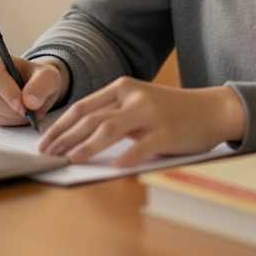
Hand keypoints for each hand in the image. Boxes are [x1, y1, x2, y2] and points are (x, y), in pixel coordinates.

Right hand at [0, 54, 68, 125]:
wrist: (34, 86)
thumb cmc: (38, 77)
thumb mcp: (48, 77)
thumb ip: (41, 85)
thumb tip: (29, 102)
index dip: (8, 93)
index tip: (24, 107)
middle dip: (14, 110)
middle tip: (33, 112)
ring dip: (15, 118)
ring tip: (30, 112)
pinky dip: (11, 122)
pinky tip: (21, 115)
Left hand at [36, 77, 246, 167]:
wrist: (211, 109)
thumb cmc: (170, 111)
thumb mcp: (137, 104)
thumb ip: (112, 115)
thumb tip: (76, 136)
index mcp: (121, 88)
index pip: (82, 107)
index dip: (60, 126)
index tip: (44, 142)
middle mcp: (133, 97)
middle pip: (90, 119)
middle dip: (64, 138)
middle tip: (47, 155)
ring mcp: (150, 114)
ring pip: (110, 130)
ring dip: (86, 146)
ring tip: (70, 159)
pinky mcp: (166, 132)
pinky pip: (142, 146)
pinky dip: (128, 157)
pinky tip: (115, 167)